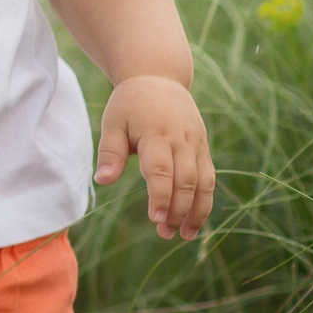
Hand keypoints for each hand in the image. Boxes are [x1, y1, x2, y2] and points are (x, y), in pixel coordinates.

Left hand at [94, 75, 214, 239]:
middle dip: (178, 210)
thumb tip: (102, 180)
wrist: (159, 77)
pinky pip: (209, 178)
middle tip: (165, 233)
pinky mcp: (203, 148)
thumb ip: (110, 151)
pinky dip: (205, 200)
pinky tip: (195, 221)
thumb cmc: (130, 103)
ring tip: (185, 235)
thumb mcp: (113, 122)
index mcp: (157, 134)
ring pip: (204, 183)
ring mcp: (197, 144)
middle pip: (186, 181)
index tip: (155, 218)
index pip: (161, 170)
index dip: (161, 195)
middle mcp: (182, 140)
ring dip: (197, 211)